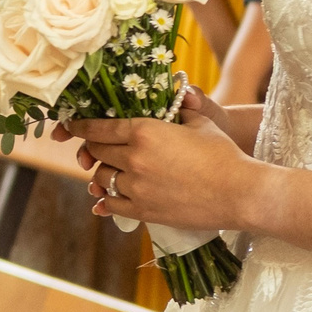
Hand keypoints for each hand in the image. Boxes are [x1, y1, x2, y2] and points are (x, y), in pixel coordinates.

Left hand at [64, 107, 262, 233]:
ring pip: (101, 178)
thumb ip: (177, 112)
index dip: (81, 126)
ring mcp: (137, 187)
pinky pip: (112, 205)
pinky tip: (105, 199)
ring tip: (110, 171)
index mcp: (144, 131)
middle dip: (93, 148)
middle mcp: (134, 158)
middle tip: (94, 148)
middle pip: (97, 151)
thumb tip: (174, 100)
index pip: (99, 127)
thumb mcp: (198, 123)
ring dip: (102, 173)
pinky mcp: (144, 211)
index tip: (72, 126)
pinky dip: (106, 201)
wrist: (239, 192)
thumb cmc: (222, 154)